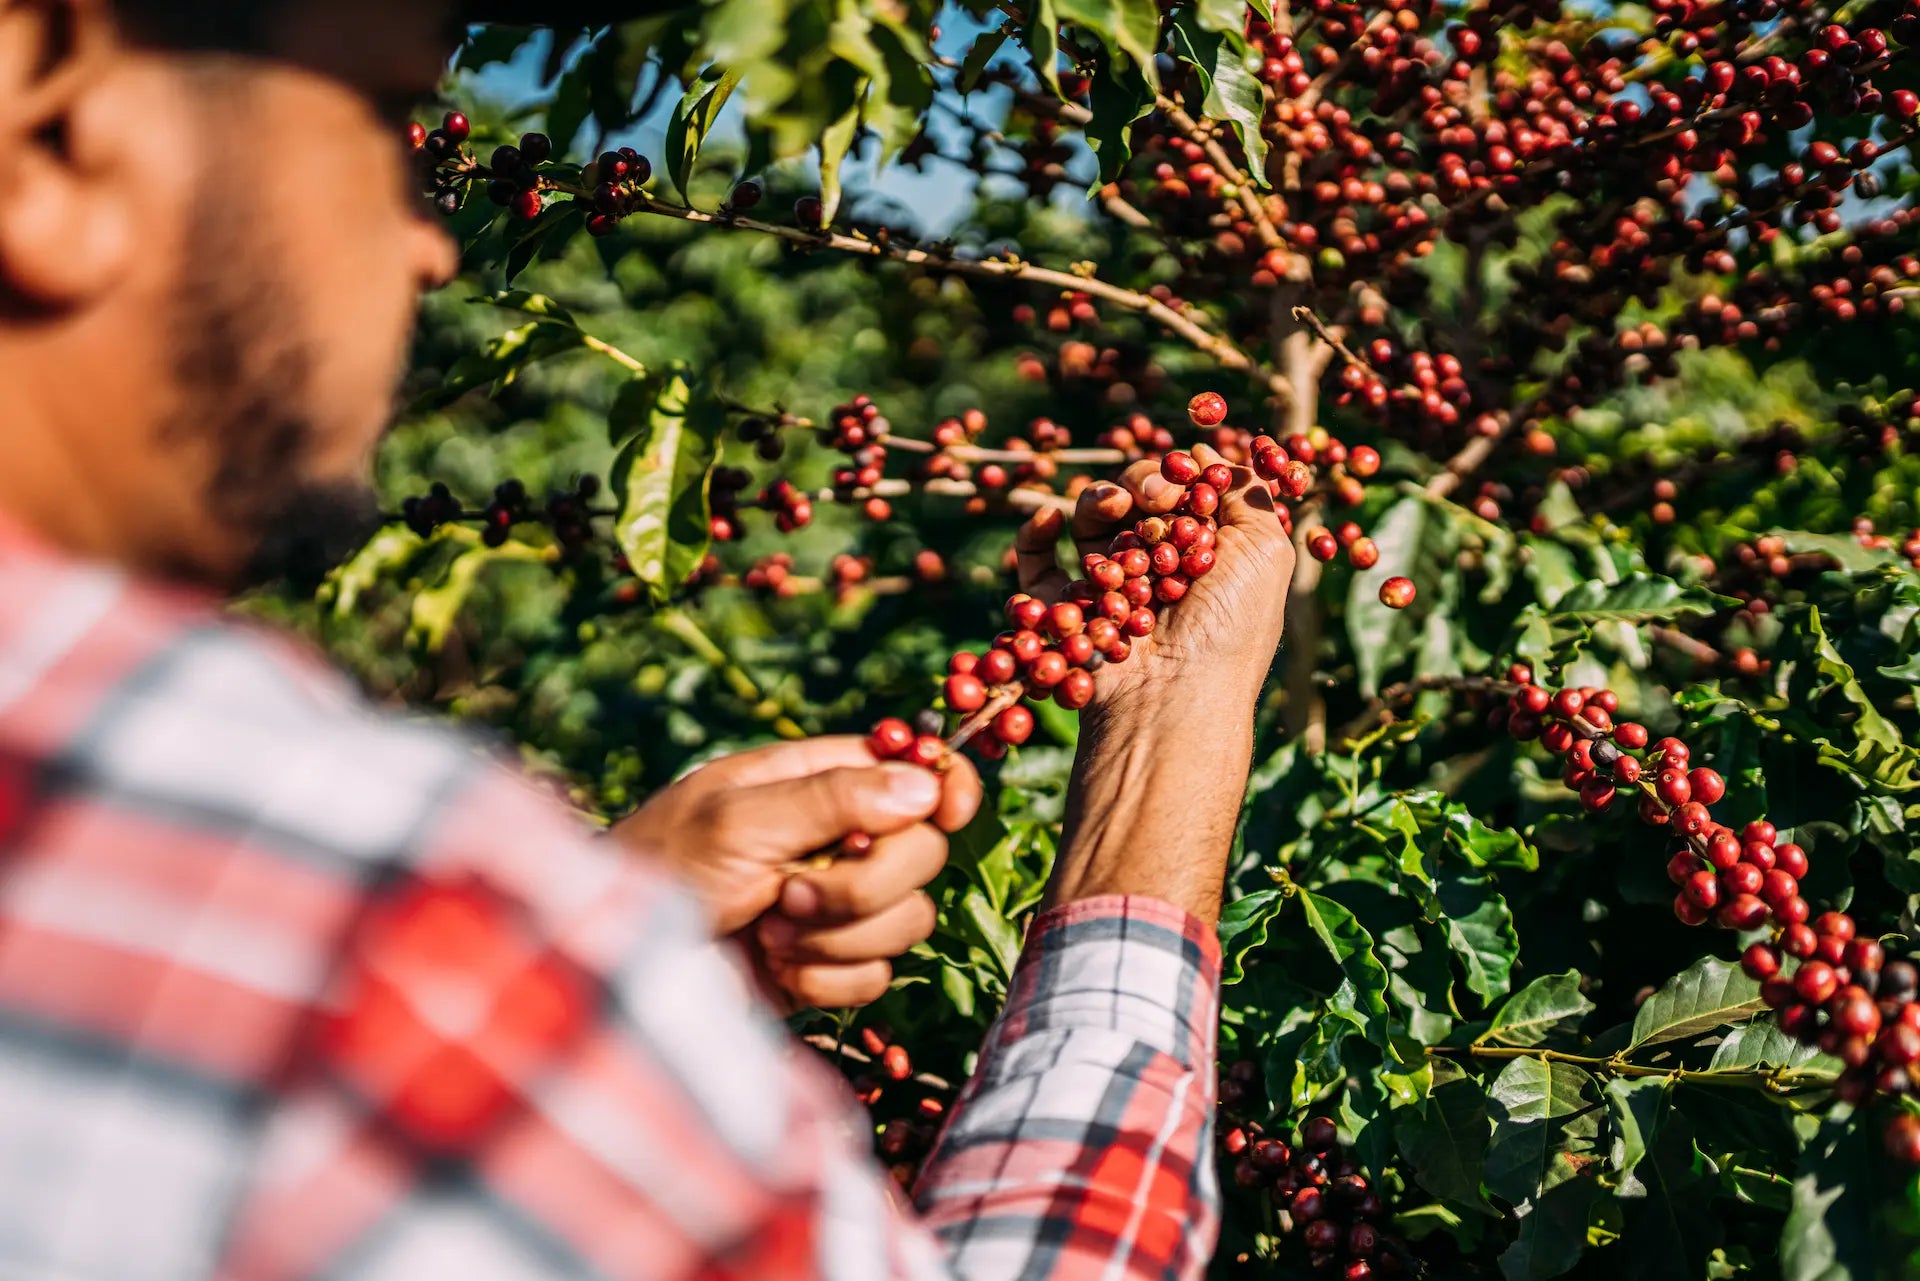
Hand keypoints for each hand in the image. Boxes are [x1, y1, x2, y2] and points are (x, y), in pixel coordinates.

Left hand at [612, 738, 981, 1006]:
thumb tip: (924, 784)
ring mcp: (834, 908)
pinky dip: (825, 979)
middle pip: (922, 852)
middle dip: (867, 881)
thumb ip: (833, 799)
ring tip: (770, 931)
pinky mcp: (827, 970)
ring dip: (839, 935)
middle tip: (793, 890)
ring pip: (909, 918)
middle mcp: (835, 841)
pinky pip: (877, 976)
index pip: (909, 771)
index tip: (950, 810)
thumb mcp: (739, 819)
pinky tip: (774, 968)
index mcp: (814, 782)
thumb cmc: (663, 871)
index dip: (943, 787)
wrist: (624, 967)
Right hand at [1014, 441, 1296, 710]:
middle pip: (1134, 496)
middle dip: (1142, 483)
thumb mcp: (1266, 548)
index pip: (1180, 491)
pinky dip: (1036, 533)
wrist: (1175, 696)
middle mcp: (1154, 567)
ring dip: (1097, 499)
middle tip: (1155, 500)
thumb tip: (1206, 451)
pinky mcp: (1066, 608)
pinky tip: (1050, 519)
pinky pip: (1037, 562)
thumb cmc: (1230, 625)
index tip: (1186, 481)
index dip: (1178, 474)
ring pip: (1090, 518)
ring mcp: (1107, 587)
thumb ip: (1243, 490)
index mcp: (1201, 553)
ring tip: (1110, 506)